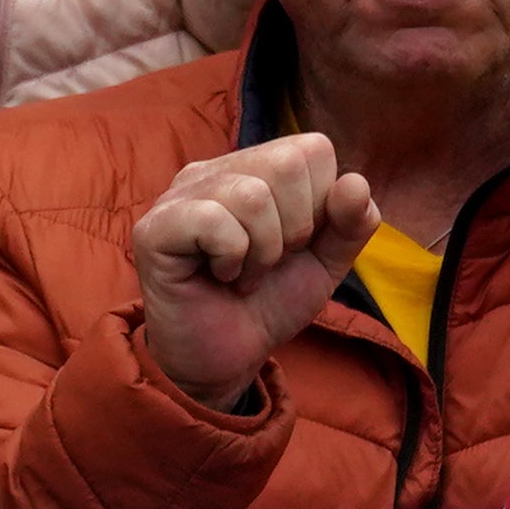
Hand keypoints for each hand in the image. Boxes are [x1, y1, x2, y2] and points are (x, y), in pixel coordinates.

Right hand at [128, 129, 376, 406]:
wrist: (228, 357)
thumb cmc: (269, 302)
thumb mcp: (326, 261)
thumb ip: (352, 222)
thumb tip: (355, 182)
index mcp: (255, 169)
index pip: (312, 150)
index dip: (321, 203)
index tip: (296, 243)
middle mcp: (214, 172)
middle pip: (285, 162)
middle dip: (296, 227)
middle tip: (270, 260)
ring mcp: (179, 196)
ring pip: (252, 195)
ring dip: (263, 251)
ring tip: (245, 274)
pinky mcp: (154, 228)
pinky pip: (213, 221)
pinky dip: (232, 258)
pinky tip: (220, 276)